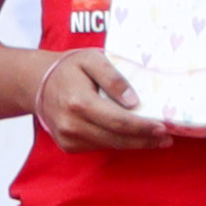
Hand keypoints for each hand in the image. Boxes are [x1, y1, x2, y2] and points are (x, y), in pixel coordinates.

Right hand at [31, 50, 166, 154]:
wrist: (39, 83)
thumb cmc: (69, 68)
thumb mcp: (92, 60)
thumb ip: (113, 78)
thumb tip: (134, 101)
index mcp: (79, 103)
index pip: (118, 121)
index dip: (142, 127)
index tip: (163, 128)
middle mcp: (72, 125)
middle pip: (117, 138)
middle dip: (144, 139)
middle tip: (167, 138)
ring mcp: (69, 138)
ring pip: (110, 145)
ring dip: (134, 143)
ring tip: (155, 138)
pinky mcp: (68, 146)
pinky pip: (99, 146)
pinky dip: (117, 142)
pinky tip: (131, 136)